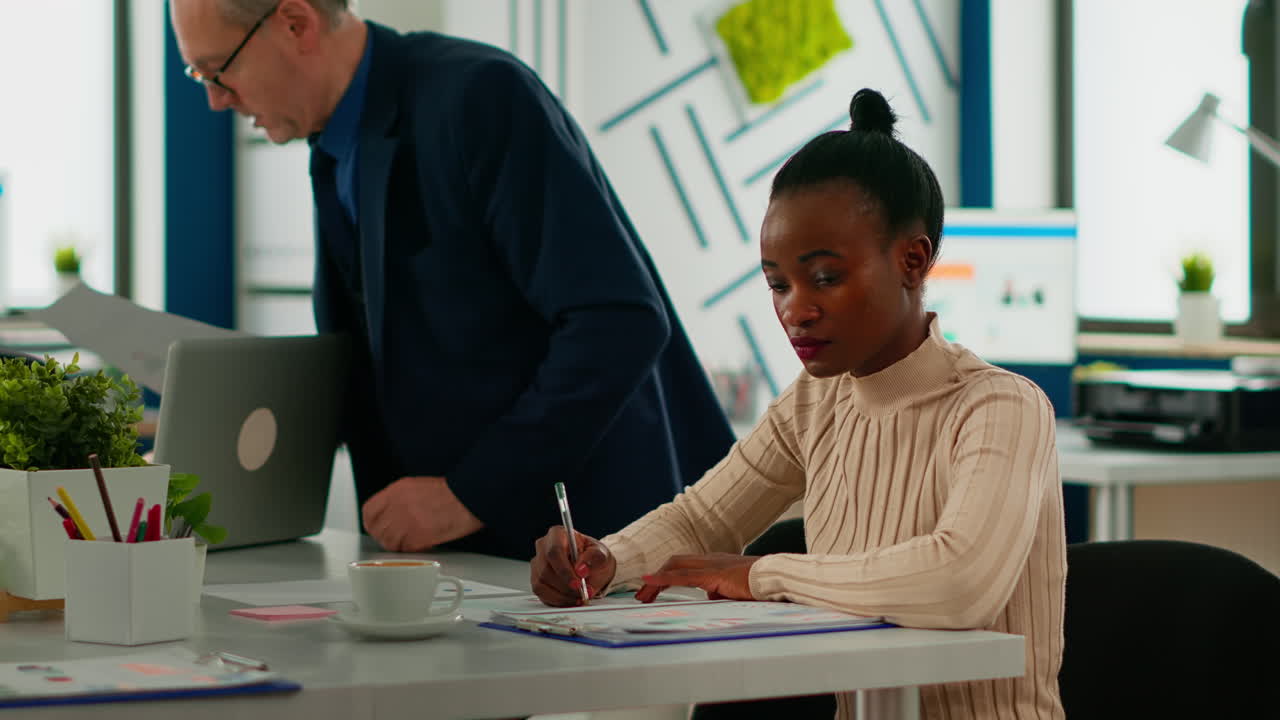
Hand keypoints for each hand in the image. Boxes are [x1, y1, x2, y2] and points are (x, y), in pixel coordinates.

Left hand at [362, 476, 483, 551]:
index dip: (371, 523)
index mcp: (397, 490)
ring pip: (389, 542)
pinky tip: (419, 544)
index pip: (369, 511)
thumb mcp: (417, 487)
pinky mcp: (417, 536)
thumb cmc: (450, 493)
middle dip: (383, 536)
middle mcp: (398, 505)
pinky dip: (410, 550)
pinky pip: (404, 549)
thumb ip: (399, 499)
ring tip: (408, 542)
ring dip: (397, 545)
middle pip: (377, 529)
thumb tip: (389, 514)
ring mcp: (406, 521)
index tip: (376, 527)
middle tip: (393, 538)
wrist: (467, 498)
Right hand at [531, 526, 615, 606]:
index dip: (564, 570)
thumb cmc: (594, 557)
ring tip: (579, 597)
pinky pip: (541, 594)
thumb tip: (581, 569)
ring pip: (541, 584)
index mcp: (557, 534)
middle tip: (583, 593)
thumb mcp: (601, 554)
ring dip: (562, 595)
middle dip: (566, 586)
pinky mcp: (537, 580)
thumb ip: (594, 558)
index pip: (554, 552)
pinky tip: (570, 600)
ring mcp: (538, 564)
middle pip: (546, 570)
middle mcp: (543, 547)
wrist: (593, 568)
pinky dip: (557, 601)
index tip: (578, 583)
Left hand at [636, 553, 759, 602]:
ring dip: (656, 582)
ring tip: (642, 596)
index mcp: (715, 562)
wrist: (777, 578)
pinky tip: (650, 582)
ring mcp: (711, 565)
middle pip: (674, 563)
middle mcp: (710, 559)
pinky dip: (663, 578)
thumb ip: (721, 590)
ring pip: (675, 567)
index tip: (652, 589)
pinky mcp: (714, 574)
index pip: (684, 564)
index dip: (666, 574)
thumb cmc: (761, 584)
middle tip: (642, 596)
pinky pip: (683, 576)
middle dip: (656, 579)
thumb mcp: (735, 589)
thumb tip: (711, 595)